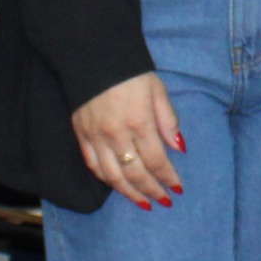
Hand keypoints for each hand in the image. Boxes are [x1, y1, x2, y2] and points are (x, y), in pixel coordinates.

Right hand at [73, 71, 184, 208]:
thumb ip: (168, 121)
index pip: (156, 161)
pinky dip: (106, 180)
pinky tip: (117, 186)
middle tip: (164, 200)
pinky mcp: (81, 135)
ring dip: (129, 193)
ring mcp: (96, 137)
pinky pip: (93, 165)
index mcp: (139, 122)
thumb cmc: (131, 73)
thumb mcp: (158, 91)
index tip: (178, 188)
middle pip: (136, 173)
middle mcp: (116, 135)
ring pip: (113, 176)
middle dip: (152, 190)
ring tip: (143, 203)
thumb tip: (179, 148)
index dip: (168, 178)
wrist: (93, 57)